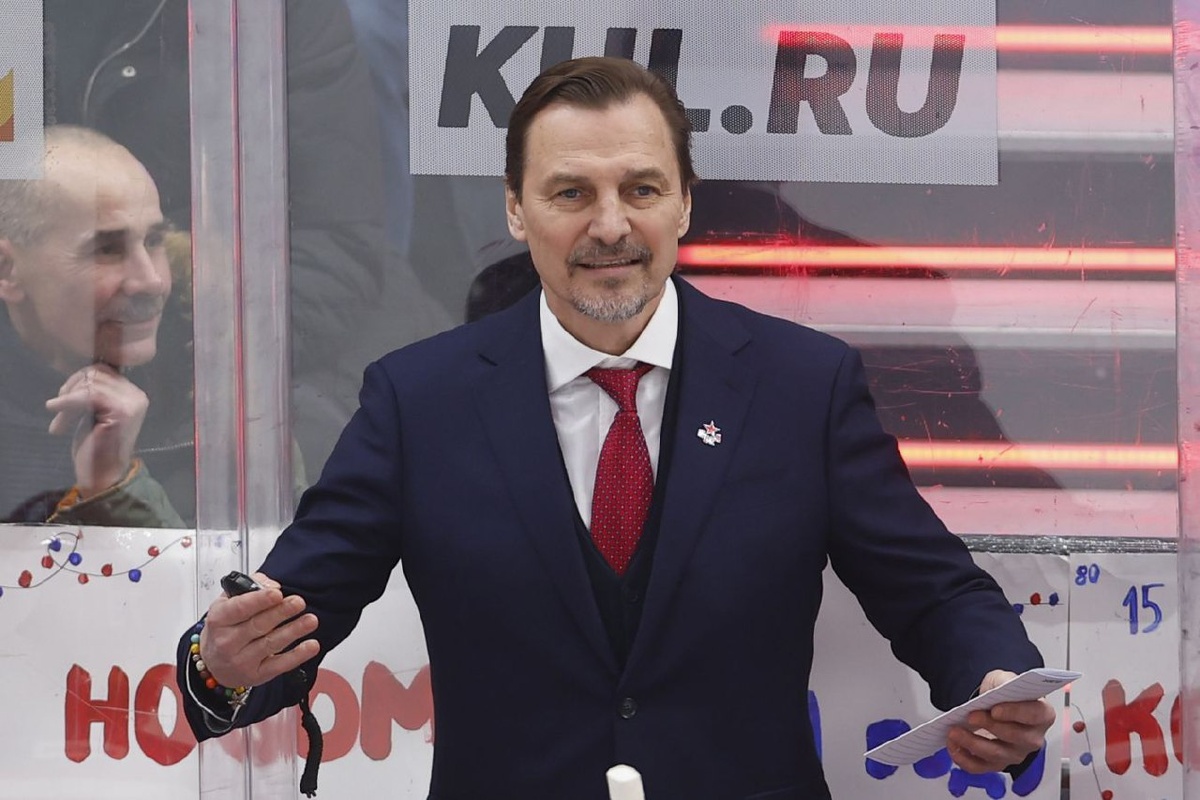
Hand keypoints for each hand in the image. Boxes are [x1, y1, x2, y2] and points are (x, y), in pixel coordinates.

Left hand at [46, 363, 146, 497]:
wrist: (103, 477)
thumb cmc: (97, 448)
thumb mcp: (95, 413)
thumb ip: (94, 393)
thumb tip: (78, 375)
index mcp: (133, 394)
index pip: (103, 371)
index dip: (77, 381)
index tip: (63, 400)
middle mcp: (137, 395)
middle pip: (96, 373)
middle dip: (70, 388)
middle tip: (58, 410)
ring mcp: (131, 403)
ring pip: (90, 383)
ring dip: (67, 399)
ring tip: (60, 422)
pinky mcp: (121, 412)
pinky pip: (89, 395)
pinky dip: (67, 401)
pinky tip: (52, 408)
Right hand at [198, 572, 320, 688]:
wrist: (214, 662)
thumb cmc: (225, 627)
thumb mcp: (228, 601)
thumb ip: (250, 586)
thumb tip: (272, 586)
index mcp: (219, 619)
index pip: (239, 608)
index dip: (259, 600)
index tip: (277, 593)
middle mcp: (227, 641)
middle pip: (258, 625)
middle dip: (281, 612)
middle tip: (298, 602)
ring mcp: (241, 660)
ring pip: (271, 643)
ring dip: (293, 631)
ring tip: (310, 620)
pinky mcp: (257, 674)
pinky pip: (279, 665)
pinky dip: (297, 655)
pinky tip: (310, 645)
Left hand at [946, 669, 1055, 773]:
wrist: (994, 704)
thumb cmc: (1005, 694)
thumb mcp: (1005, 679)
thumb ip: (1005, 682)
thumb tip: (1000, 689)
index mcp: (1041, 714)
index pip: (1035, 715)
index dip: (1015, 713)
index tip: (995, 709)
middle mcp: (1032, 738)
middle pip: (1015, 737)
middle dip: (990, 727)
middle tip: (971, 716)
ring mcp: (1015, 753)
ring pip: (997, 755)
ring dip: (972, 743)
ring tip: (955, 731)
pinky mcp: (998, 763)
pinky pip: (981, 767)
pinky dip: (964, 758)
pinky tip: (953, 745)